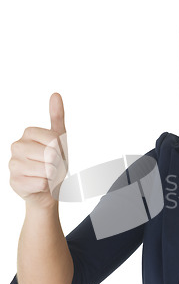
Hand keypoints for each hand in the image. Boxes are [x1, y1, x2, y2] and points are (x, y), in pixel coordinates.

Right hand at [8, 93, 68, 209]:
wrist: (47, 189)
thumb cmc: (53, 163)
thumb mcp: (59, 139)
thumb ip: (57, 116)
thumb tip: (56, 95)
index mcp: (28, 133)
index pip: (54, 140)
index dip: (62, 150)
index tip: (57, 154)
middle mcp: (16, 146)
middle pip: (50, 155)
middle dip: (58, 164)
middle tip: (53, 167)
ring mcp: (13, 164)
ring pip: (46, 170)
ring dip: (53, 176)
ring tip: (47, 176)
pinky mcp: (14, 182)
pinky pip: (41, 183)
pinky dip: (46, 186)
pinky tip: (40, 184)